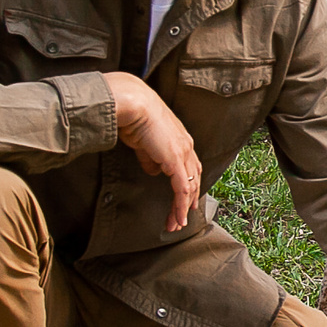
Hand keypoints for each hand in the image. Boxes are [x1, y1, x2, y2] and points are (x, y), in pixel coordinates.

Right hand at [106, 71, 200, 232]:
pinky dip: (180, 205)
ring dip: (182, 208)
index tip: (183, 201)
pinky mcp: (176, 160)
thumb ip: (150, 156)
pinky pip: (182, 189)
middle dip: (188, 201)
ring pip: (189, 187)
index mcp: (180, 139)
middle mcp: (186, 146)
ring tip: (176, 223)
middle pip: (193, 179)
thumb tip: (154, 170)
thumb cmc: (133, 115)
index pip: (189, 167)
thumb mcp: (143, 141)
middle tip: (181, 218)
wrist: (133, 103)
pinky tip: (177, 217)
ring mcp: (183, 153)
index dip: (187, 185)